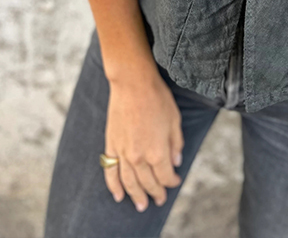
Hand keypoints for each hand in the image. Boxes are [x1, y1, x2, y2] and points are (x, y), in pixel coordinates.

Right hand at [103, 67, 183, 210]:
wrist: (132, 83)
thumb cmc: (157, 98)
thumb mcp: (175, 120)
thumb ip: (176, 144)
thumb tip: (176, 162)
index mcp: (158, 151)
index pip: (165, 176)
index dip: (172, 181)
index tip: (176, 180)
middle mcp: (139, 157)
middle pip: (148, 183)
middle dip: (156, 193)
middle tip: (159, 200)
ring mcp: (123, 152)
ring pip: (129, 182)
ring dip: (136, 196)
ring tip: (141, 205)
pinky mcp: (111, 145)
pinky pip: (110, 171)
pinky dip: (114, 186)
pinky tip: (118, 195)